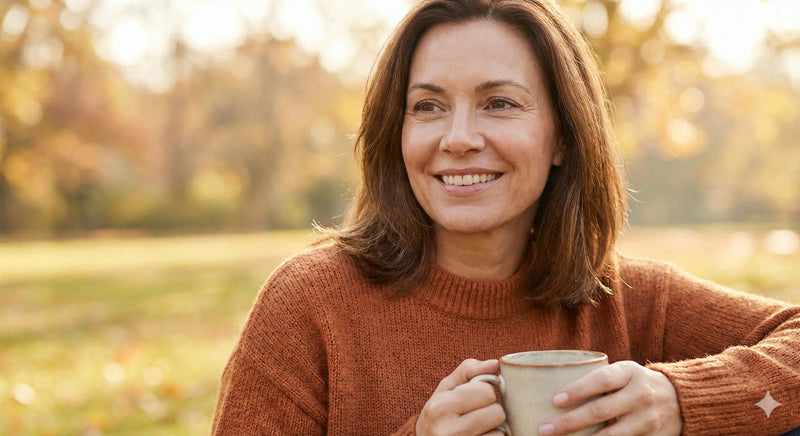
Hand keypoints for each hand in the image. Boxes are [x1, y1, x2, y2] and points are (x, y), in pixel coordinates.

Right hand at [416, 358, 506, 435]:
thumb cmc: (438, 413)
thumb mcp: (445, 389)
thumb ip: (468, 371)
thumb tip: (495, 364)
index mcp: (441, 407)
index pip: (486, 391)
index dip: (484, 391)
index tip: (474, 397)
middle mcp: (450, 431)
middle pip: (497, 412)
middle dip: (490, 409)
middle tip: (475, 412)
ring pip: (501, 431)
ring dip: (493, 427)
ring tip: (476, 426)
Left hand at [538, 361, 681, 435]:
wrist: (681, 399)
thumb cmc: (636, 383)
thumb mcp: (623, 372)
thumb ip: (598, 380)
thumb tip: (553, 391)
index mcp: (630, 372)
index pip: (601, 380)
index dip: (577, 390)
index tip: (555, 400)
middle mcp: (640, 395)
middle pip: (600, 411)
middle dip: (569, 422)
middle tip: (544, 429)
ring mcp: (648, 419)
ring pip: (612, 435)